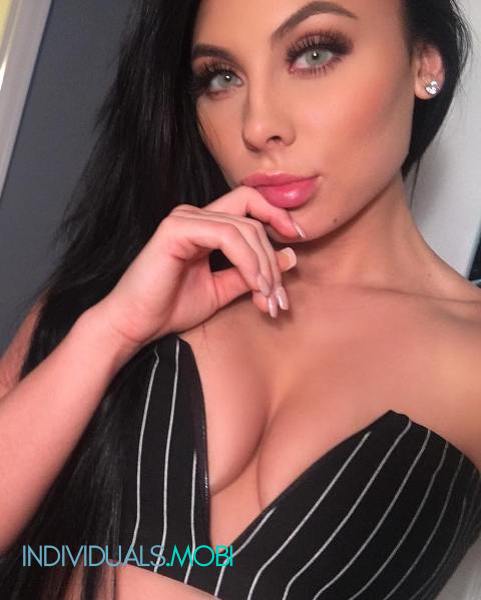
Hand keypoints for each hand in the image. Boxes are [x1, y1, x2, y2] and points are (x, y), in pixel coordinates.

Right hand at [95, 185, 299, 349]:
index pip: (249, 205)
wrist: (134, 324)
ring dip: (263, 265)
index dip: (276, 215)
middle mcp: (195, 215)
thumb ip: (252, 273)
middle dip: (273, 259)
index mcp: (204, 225)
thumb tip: (290, 256)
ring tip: (267, 297)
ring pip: (244, 228)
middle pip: (253, 220)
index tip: (297, 238)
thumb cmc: (171, 307)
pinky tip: (254, 285)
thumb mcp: (222, 289)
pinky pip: (227, 236)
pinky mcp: (177, 229)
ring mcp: (184, 219)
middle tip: (278, 297)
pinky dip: (248, 261)